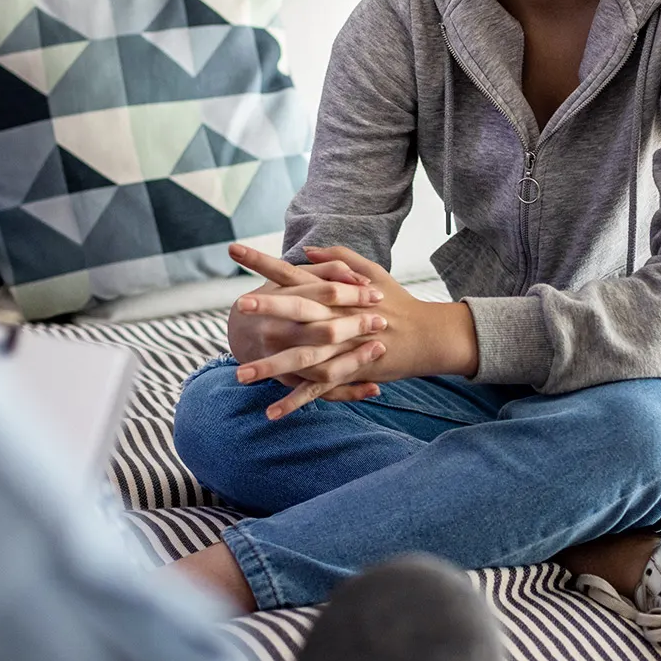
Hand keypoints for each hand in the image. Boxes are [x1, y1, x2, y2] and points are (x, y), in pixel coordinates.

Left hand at [230, 244, 481, 418]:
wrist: (426, 335)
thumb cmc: (396, 300)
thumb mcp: (371, 270)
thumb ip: (337, 258)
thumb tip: (306, 249)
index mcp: (334, 291)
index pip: (293, 272)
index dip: (263, 261)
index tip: (234, 250)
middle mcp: (335, 316)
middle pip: (298, 310)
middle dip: (269, 308)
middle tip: (239, 307)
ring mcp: (341, 346)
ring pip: (301, 357)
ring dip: (270, 366)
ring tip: (239, 374)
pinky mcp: (349, 371)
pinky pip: (318, 389)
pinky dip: (295, 401)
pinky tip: (271, 412)